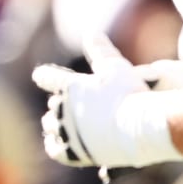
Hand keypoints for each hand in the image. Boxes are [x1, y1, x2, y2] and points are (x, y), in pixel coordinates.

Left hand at [31, 37, 182, 171]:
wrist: (141, 127)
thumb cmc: (131, 94)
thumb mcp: (116, 67)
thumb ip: (101, 50)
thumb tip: (91, 31)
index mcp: (70, 86)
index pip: (47, 77)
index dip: (45, 76)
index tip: (41, 76)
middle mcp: (64, 109)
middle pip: (54, 105)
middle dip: (58, 104)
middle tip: (61, 105)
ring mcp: (68, 132)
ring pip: (51, 126)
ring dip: (54, 124)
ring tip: (57, 125)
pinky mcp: (75, 152)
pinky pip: (55, 150)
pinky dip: (54, 145)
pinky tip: (55, 144)